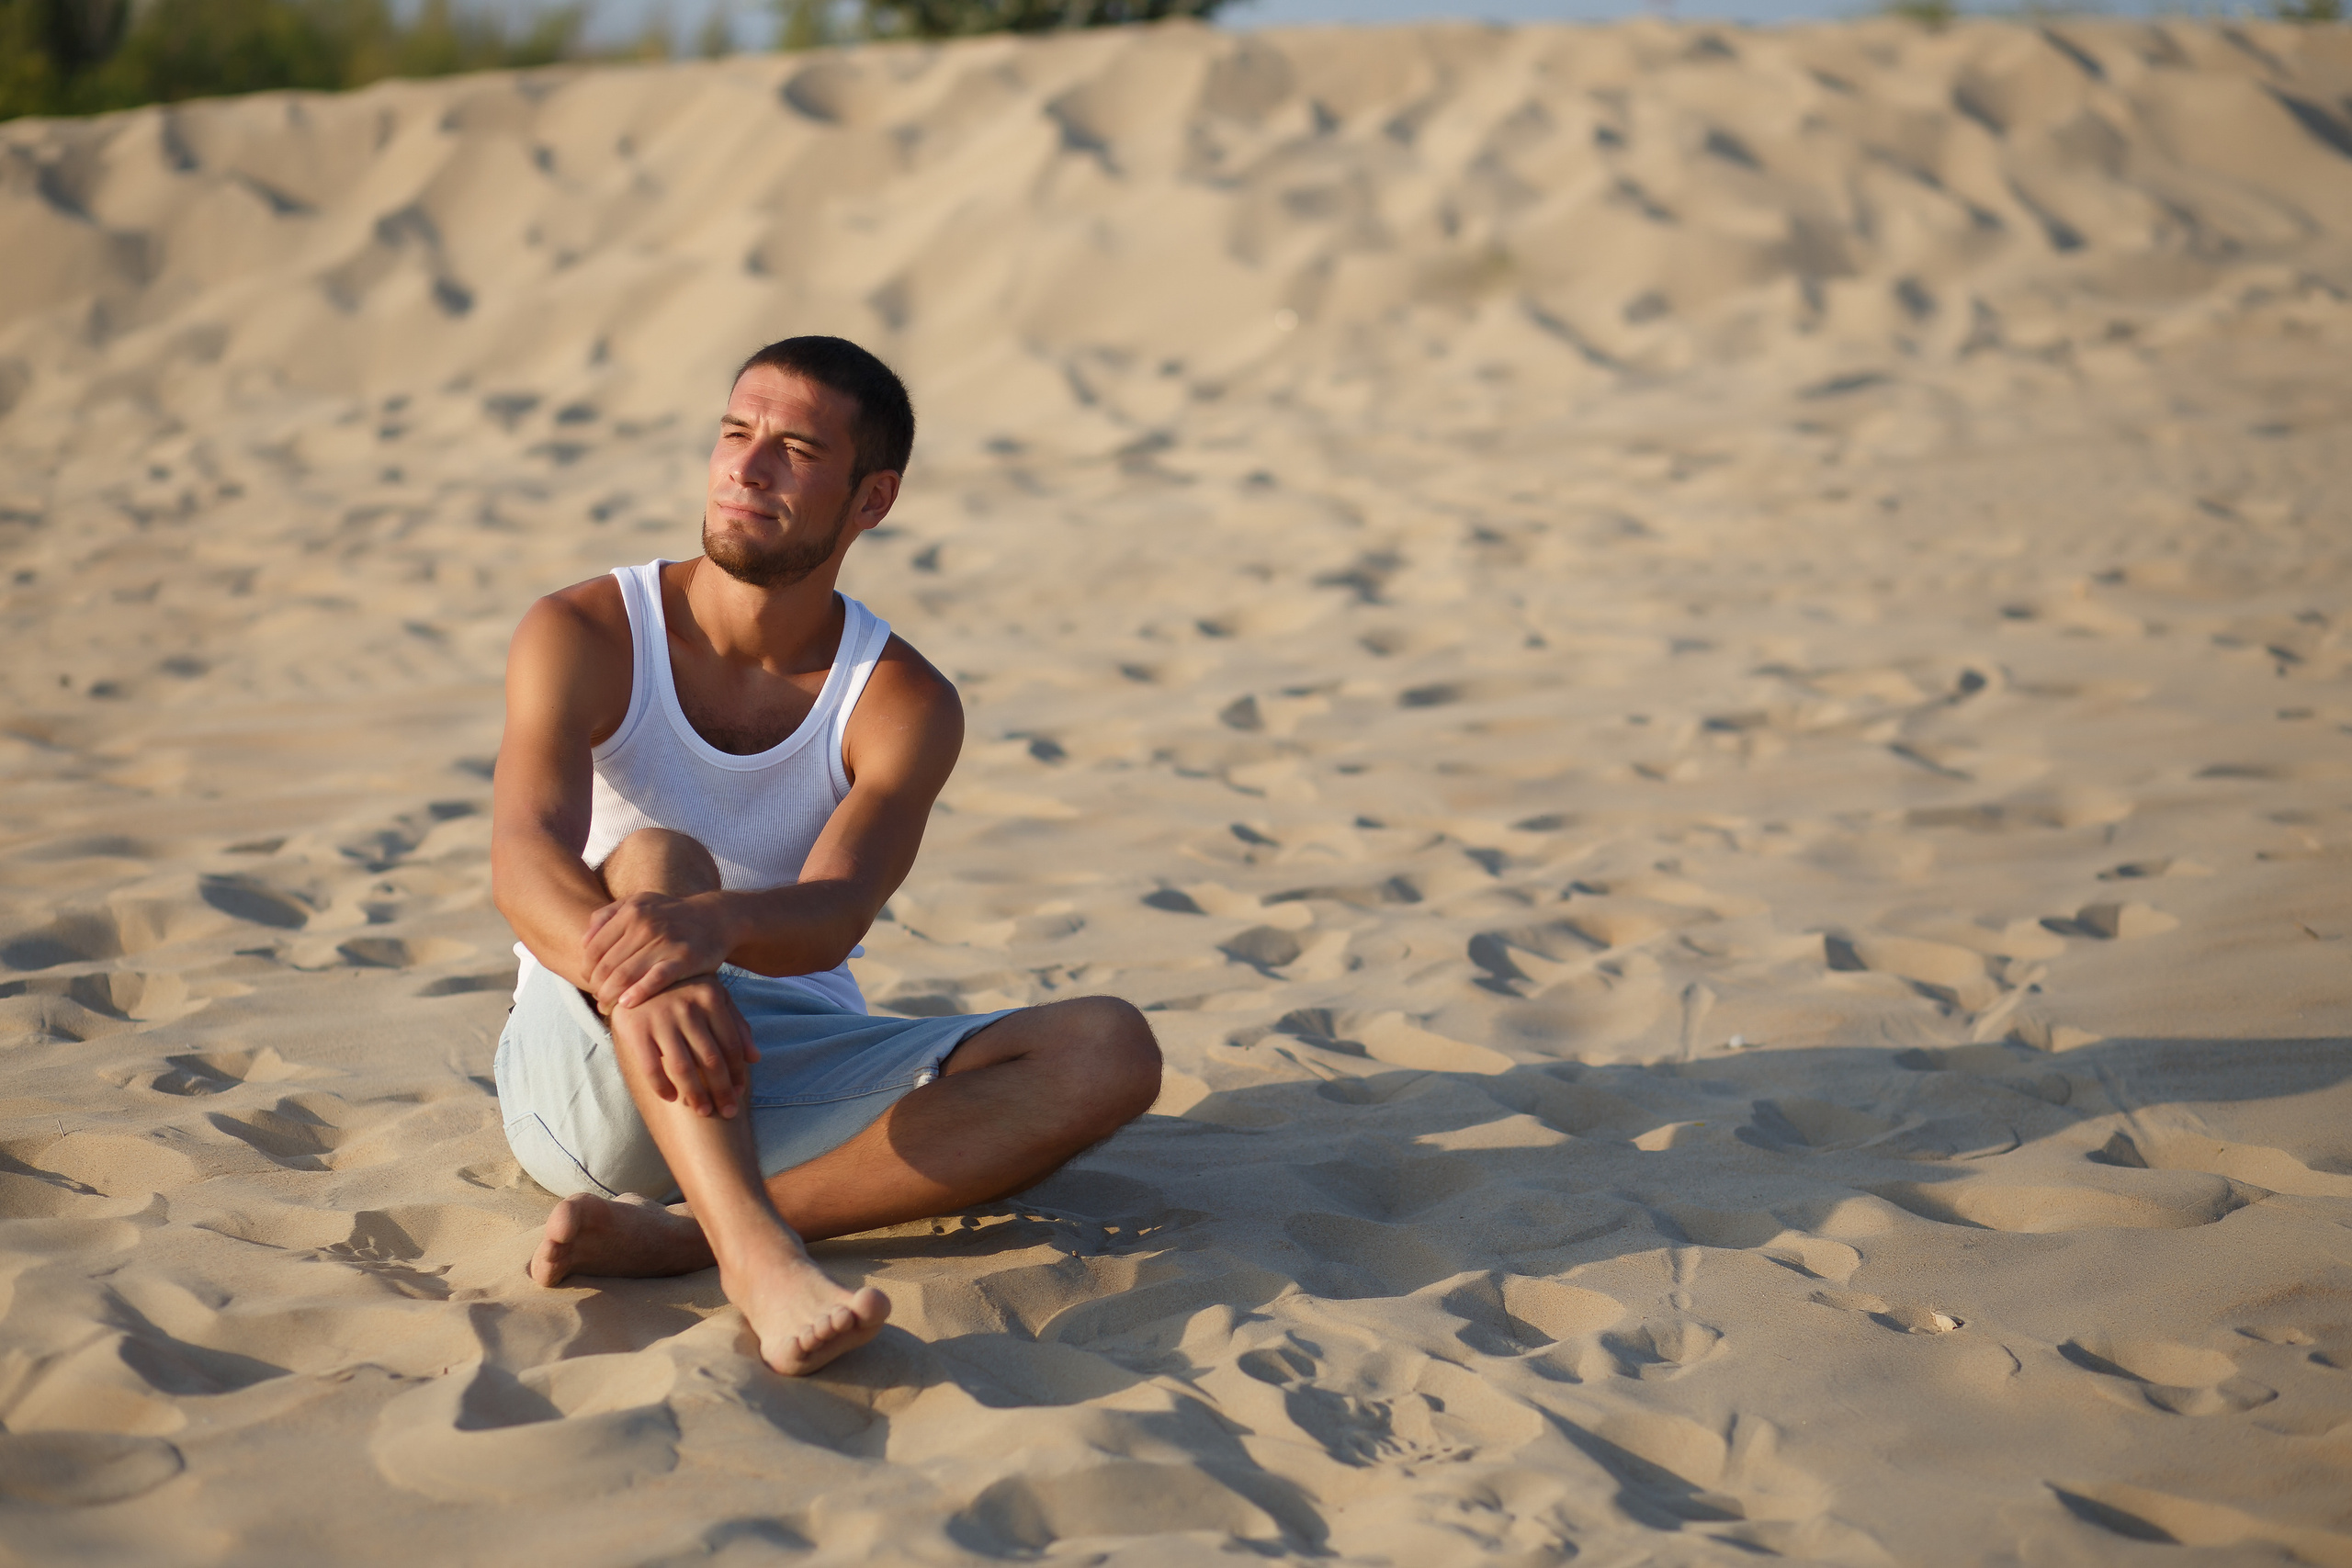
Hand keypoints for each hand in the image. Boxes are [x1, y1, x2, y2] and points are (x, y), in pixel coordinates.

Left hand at [585, 891, 733, 1013]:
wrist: (716, 917)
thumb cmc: (670, 915)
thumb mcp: (639, 903)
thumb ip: (607, 916)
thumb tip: (583, 942)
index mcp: (631, 911)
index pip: (593, 949)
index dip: (586, 971)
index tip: (590, 983)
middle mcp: (646, 924)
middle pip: (607, 966)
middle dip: (597, 988)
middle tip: (598, 1000)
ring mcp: (666, 941)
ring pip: (625, 975)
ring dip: (610, 996)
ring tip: (607, 1007)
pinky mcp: (685, 959)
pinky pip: (655, 980)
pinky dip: (638, 994)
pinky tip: (627, 1004)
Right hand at [608, 976, 759, 1118]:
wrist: (634, 972)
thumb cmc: (682, 990)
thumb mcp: (712, 997)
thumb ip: (736, 1024)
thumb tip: (756, 1058)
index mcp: (710, 997)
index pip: (731, 1044)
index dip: (738, 1072)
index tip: (740, 1091)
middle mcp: (687, 1007)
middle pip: (711, 1060)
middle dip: (722, 1090)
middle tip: (728, 1111)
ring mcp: (660, 1018)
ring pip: (683, 1067)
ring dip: (695, 1095)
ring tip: (703, 1111)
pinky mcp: (635, 1028)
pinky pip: (651, 1066)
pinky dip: (662, 1086)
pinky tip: (671, 1098)